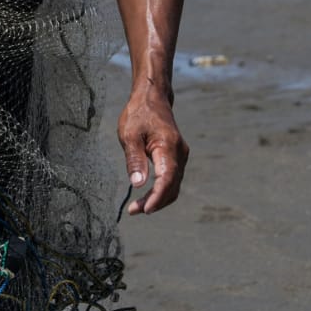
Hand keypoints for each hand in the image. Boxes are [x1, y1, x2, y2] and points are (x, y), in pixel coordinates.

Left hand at [117, 85, 188, 215]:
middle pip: (171, 186)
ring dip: (158, 198)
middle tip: (133, 211)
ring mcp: (180, 155)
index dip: (157, 197)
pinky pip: (172, 179)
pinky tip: (147, 195)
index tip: (144, 209)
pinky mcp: (177, 157)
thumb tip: (138, 184)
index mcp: (168, 146)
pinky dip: (161, 190)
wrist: (152, 99)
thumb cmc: (138, 114)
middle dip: (155, 202)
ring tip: (137, 207)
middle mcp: (179, 153)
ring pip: (173, 185)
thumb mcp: (129, 134)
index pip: (167, 178)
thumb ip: (134, 159)